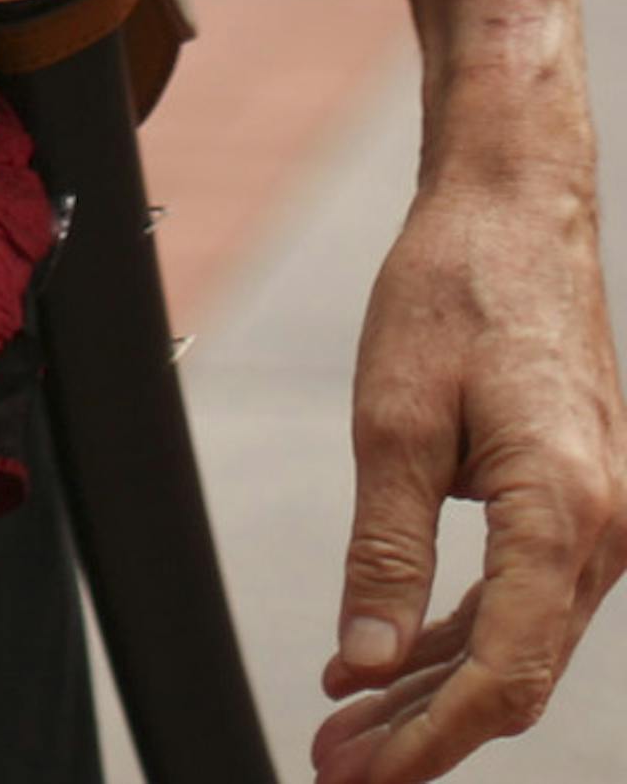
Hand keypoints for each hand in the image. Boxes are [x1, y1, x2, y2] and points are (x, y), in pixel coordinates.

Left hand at [312, 159, 626, 778]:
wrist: (517, 206)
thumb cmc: (457, 286)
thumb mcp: (395, 416)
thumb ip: (385, 550)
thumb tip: (366, 663)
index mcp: (563, 509)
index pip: (504, 673)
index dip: (429, 740)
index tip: (358, 775)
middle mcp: (603, 528)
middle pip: (516, 674)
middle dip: (423, 731)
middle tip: (333, 765)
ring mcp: (600, 518)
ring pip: (520, 643)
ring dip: (436, 691)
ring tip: (345, 726)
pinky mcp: (579, 502)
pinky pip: (525, 597)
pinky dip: (458, 634)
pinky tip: (387, 658)